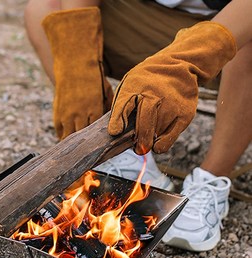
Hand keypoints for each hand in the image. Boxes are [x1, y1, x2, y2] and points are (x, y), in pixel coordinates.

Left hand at [108, 21, 235, 153]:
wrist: (178, 66)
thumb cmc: (147, 82)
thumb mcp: (130, 84)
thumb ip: (122, 105)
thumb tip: (117, 132)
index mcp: (135, 85)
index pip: (124, 104)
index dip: (117, 119)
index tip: (114, 132)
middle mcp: (154, 94)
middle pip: (145, 123)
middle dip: (140, 140)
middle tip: (137, 149)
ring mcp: (171, 104)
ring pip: (157, 132)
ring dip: (150, 139)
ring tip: (148, 135)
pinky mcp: (184, 113)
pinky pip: (170, 137)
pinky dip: (162, 144)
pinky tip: (157, 145)